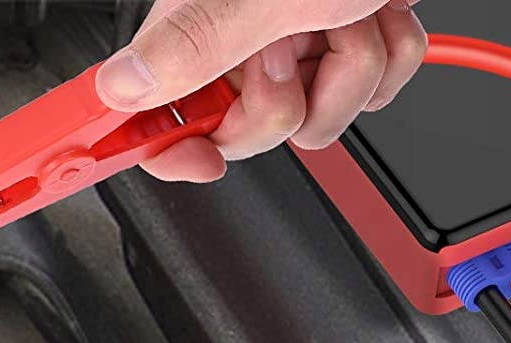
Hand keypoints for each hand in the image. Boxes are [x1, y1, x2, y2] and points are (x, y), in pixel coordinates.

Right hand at [96, 0, 426, 181]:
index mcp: (197, 18)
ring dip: (355, 71)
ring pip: (319, 118)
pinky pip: (371, 91)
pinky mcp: (345, 40)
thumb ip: (195, 39)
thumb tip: (121, 84)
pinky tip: (381, 10)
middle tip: (292, 44)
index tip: (199, 160)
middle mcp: (241, 35)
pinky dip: (389, 53)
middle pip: (248, 133)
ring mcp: (296, 41)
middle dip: (290, 101)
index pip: (155, 110)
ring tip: (352, 9)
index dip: (167, 147)